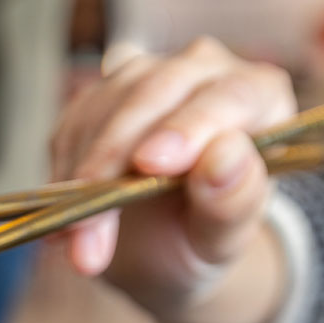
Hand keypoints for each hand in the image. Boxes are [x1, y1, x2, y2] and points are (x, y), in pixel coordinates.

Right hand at [49, 37, 296, 322]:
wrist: (161, 249)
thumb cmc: (203, 238)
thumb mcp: (224, 241)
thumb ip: (235, 203)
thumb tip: (226, 155)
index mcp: (260, 97)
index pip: (229, 97)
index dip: (188, 126)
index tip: (149, 165)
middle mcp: (204, 73)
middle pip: (154, 91)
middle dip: (114, 160)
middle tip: (89, 224)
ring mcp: (146, 78)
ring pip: (105, 106)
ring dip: (80, 175)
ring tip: (76, 240)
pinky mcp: (99, 98)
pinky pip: (73, 123)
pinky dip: (64, 172)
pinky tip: (69, 216)